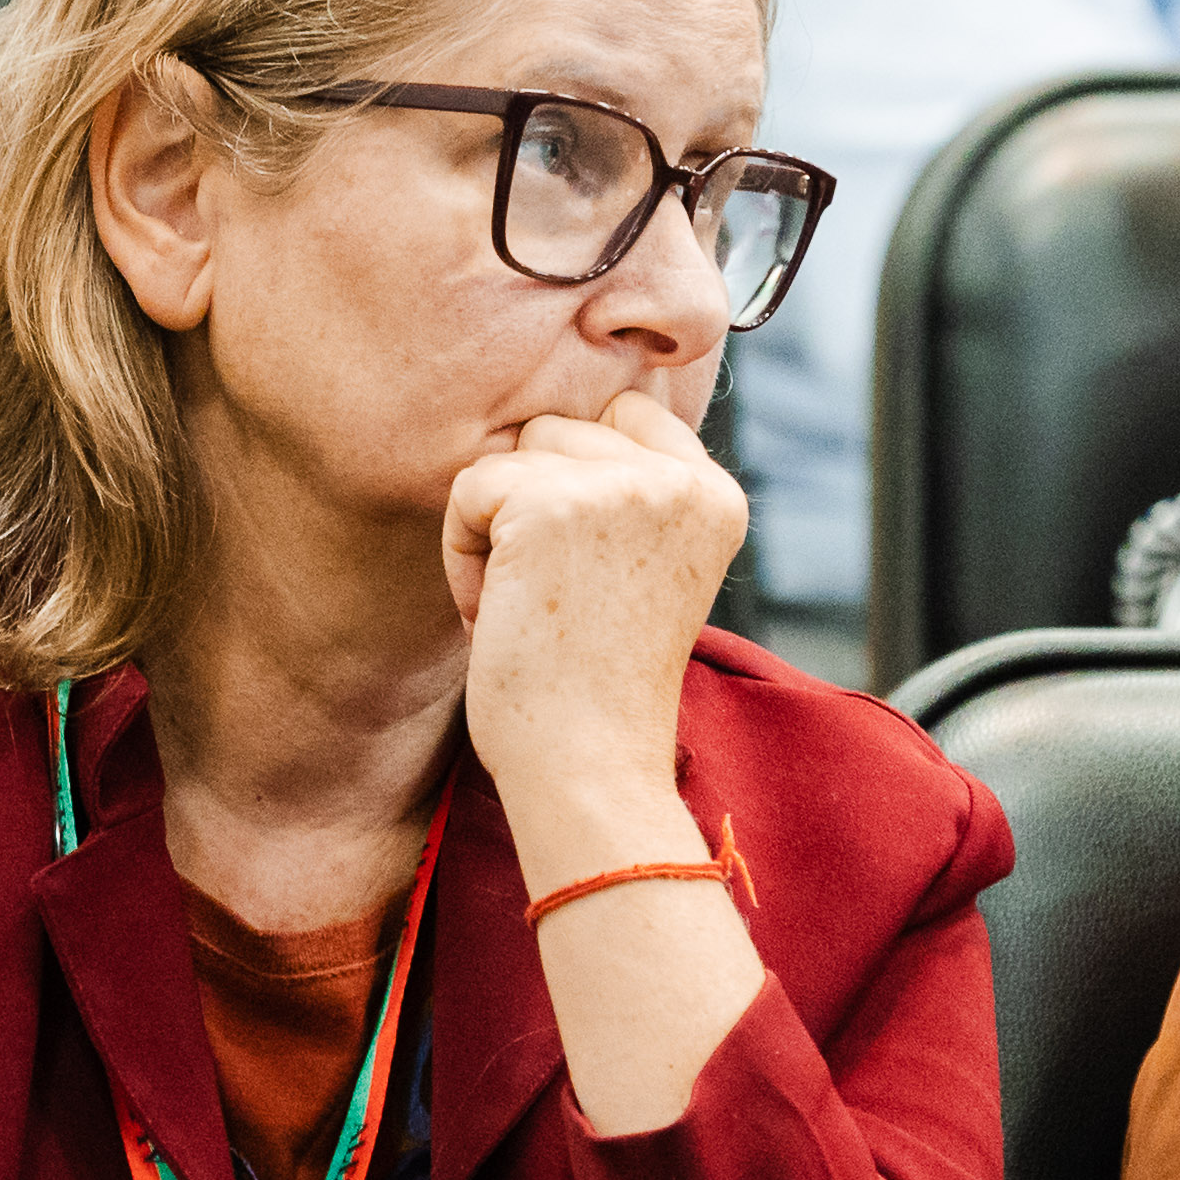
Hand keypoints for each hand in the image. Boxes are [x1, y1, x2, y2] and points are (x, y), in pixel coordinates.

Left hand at [442, 393, 746, 821]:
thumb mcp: (646, 571)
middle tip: (556, 601)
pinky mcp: (550, 503)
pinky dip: (462, 555)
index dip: (579, 479)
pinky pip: (469, 487)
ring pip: (513, 454)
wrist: (589, 768)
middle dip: (533, 507)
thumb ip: (629, 496)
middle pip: (560, 430)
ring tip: (530, 608)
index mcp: (717, 496)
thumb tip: (551, 425)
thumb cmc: (599, 688)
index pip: (627, 412)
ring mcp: (621, 486)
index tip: (583, 571)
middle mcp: (682, 480)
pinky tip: (498, 614)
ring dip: (497, 529)